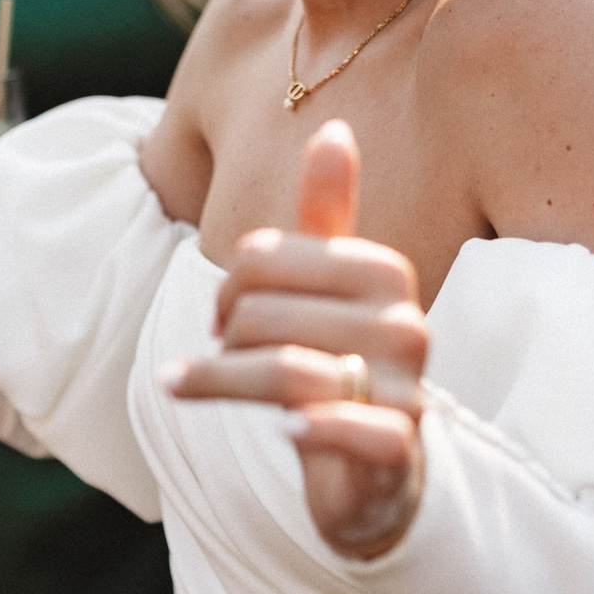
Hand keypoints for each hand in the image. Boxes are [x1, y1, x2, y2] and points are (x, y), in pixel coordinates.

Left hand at [162, 121, 428, 560]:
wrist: (382, 465)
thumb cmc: (346, 361)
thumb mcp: (333, 287)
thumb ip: (330, 213)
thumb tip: (334, 128)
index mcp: (384, 271)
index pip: (265, 256)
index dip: (228, 285)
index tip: (219, 314)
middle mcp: (404, 323)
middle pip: (264, 313)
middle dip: (224, 337)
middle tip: (216, 354)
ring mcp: (406, 387)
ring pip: (287, 370)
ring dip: (221, 380)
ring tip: (186, 385)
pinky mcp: (399, 447)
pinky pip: (348, 430)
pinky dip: (308, 431)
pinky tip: (284, 433)